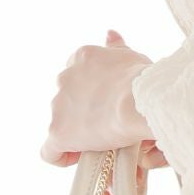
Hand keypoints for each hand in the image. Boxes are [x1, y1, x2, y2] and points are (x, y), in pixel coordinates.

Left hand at [43, 30, 169, 194]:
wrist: (139, 102)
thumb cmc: (143, 80)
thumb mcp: (130, 56)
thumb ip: (116, 47)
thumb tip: (109, 34)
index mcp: (82, 57)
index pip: (76, 75)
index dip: (88, 93)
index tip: (103, 104)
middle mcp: (64, 78)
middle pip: (67, 100)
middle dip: (83, 112)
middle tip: (107, 124)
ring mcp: (58, 105)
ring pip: (62, 123)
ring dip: (78, 132)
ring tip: (104, 142)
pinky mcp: (57, 131)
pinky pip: (50, 150)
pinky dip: (62, 156)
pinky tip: (81, 159)